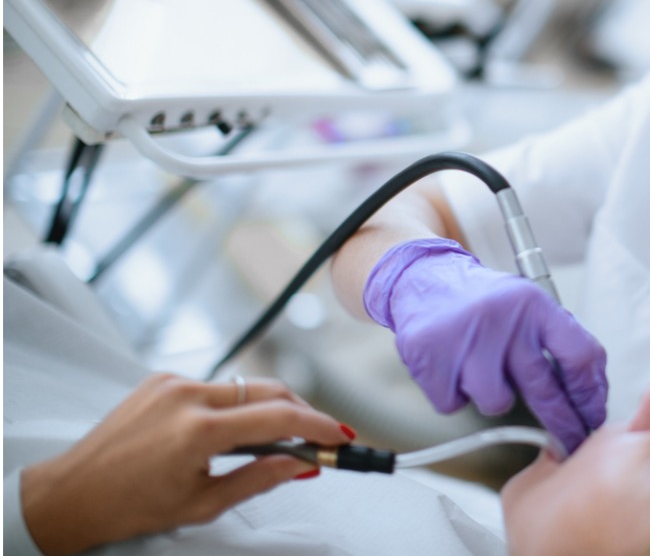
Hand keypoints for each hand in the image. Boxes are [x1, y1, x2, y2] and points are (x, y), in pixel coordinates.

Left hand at [21, 374, 351, 555]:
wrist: (71, 493)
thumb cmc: (129, 506)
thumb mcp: (202, 503)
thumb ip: (260, 479)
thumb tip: (303, 466)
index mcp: (197, 430)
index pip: (278, 418)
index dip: (319, 426)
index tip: (341, 437)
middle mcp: (186, 395)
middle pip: (270, 391)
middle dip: (303, 413)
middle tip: (321, 438)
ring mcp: (173, 381)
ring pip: (245, 386)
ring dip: (270, 408)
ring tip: (281, 440)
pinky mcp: (162, 379)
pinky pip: (217, 385)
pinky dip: (237, 404)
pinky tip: (237, 430)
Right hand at [364, 238, 607, 452]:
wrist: (423, 279)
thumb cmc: (483, 301)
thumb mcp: (527, 305)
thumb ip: (559, 340)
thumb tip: (592, 392)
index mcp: (533, 304)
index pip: (580, 355)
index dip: (591, 395)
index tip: (592, 416)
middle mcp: (502, 319)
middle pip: (545, 390)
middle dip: (562, 424)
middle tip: (569, 442)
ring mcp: (465, 339)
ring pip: (497, 403)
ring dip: (493, 396)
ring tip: (481, 368)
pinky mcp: (431, 358)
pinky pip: (454, 404)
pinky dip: (454, 394)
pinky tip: (452, 367)